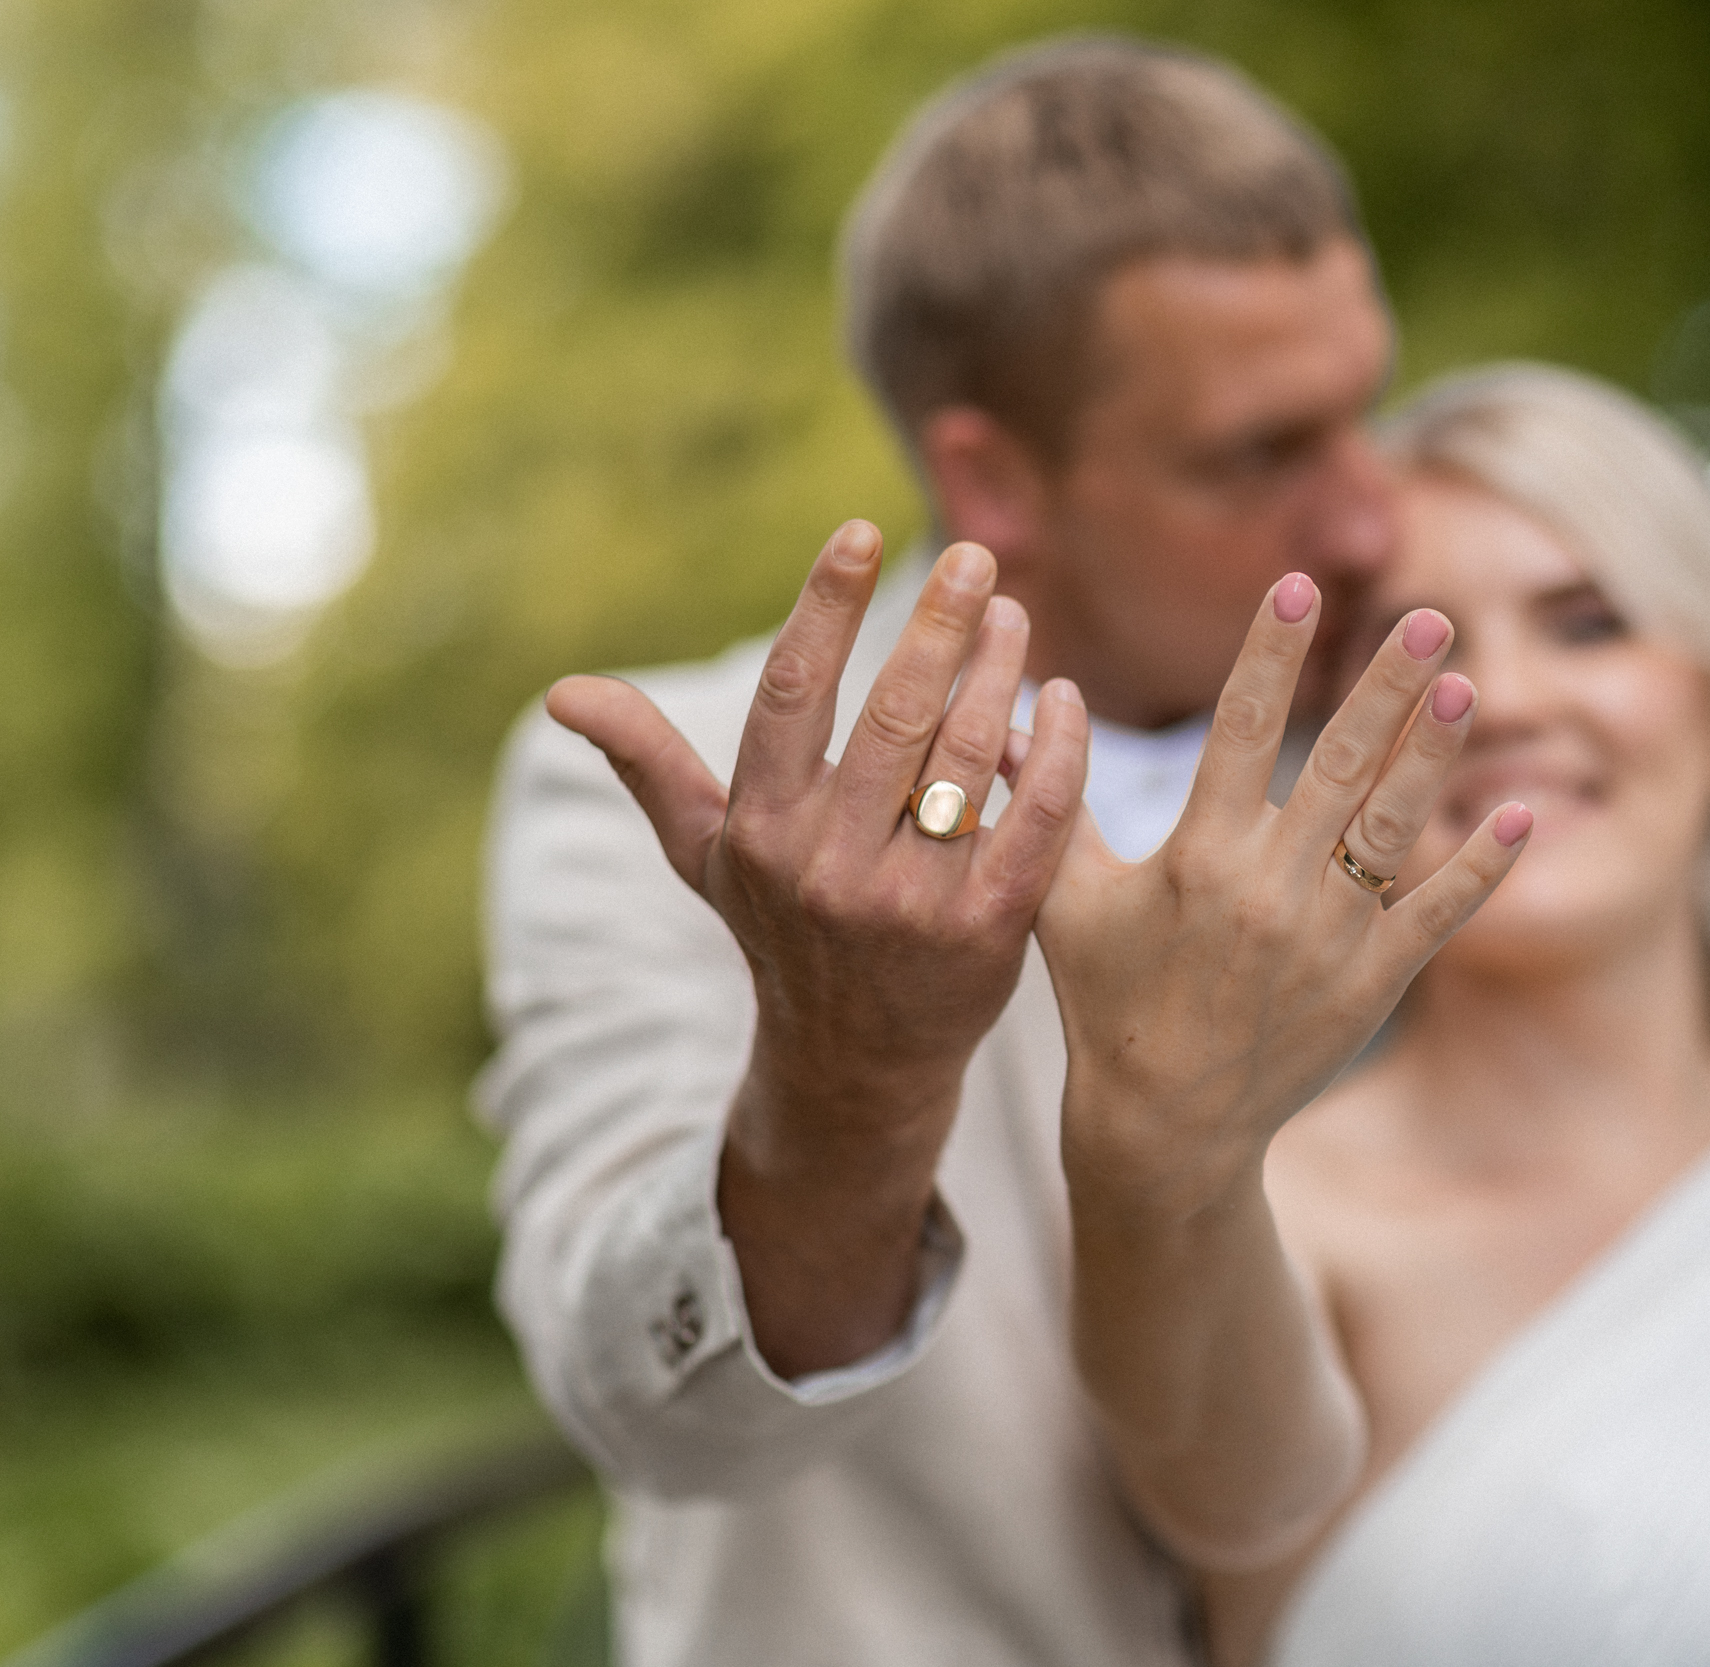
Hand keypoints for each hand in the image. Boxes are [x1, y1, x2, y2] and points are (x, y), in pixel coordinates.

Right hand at [547, 522, 1092, 1372]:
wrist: (855, 1067)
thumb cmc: (782, 934)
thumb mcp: (706, 858)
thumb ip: (649, 765)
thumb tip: (561, 691)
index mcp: (760, 831)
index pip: (792, 694)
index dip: (823, 606)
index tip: (856, 532)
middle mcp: (828, 866)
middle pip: (893, 714)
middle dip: (937, 623)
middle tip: (974, 557)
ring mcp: (911, 903)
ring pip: (969, 757)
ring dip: (998, 672)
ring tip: (1013, 617)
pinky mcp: (989, 933)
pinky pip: (1037, 821)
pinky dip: (1057, 753)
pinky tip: (1065, 700)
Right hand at [1035, 571, 1529, 1563]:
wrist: (1166, 1126)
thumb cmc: (1107, 1000)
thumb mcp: (1063, 901)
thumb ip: (1048, 800)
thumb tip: (1015, 705)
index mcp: (1199, 858)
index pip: (1240, 730)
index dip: (1271, 652)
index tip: (1299, 583)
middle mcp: (1271, 890)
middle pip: (1340, 764)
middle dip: (1386, 684)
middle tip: (1431, 616)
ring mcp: (1330, 938)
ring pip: (1396, 828)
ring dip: (1435, 755)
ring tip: (1468, 685)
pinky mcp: (1372, 984)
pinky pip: (1437, 914)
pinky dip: (1481, 867)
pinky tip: (1518, 815)